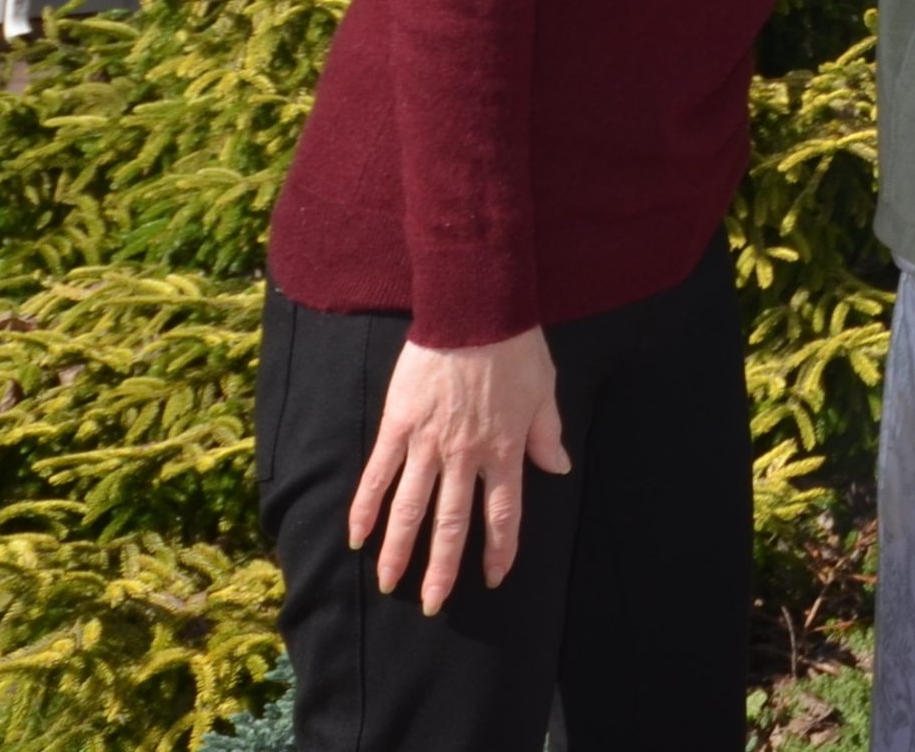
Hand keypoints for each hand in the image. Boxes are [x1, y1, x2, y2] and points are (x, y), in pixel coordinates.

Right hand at [348, 326, 569, 613]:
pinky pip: (378, 474)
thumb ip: (546, 435)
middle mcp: (466, 455)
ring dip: (398, 549)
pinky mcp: (398, 425)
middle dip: (441, 568)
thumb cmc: (515, 347)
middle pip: (452, 524)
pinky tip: (356, 535)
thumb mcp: (544, 391)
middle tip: (431, 604)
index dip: (499, 550)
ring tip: (388, 583)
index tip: (494, 578)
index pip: (503, 514)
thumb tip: (558, 468)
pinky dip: (366, 506)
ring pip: (411, 508)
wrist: (475, 309)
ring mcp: (429, 443)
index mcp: (505, 450)